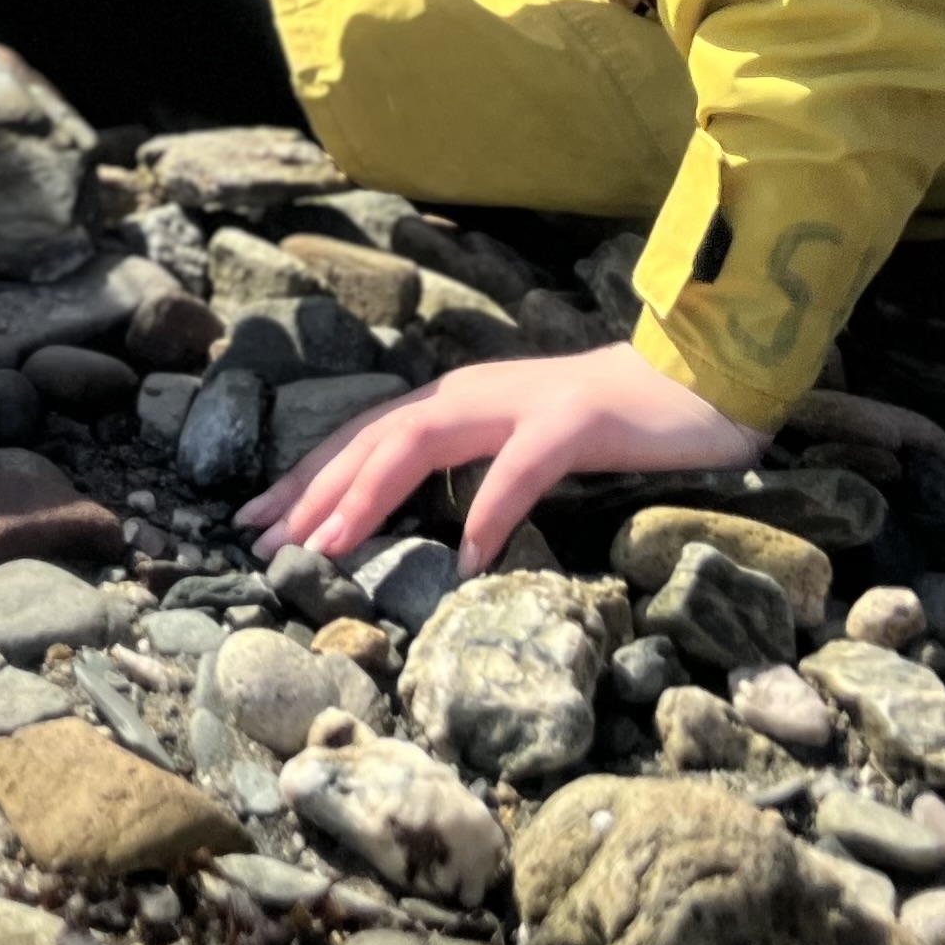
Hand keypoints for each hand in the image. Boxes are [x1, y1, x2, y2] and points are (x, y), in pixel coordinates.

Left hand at [234, 341, 766, 575]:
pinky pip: (518, 469)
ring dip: (367, 493)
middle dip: (311, 489)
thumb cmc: (603, 425)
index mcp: (454, 400)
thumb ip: (465, 467)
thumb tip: (411, 524)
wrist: (692, 384)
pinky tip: (465, 559)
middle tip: (264, 541)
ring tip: (329, 546)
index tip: (252, 522)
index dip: (302, 476)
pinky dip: (486, 511)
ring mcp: (520, 403)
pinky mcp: (573, 422)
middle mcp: (472, 393)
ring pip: (420, 441)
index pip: (359, 436)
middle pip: (371, 437)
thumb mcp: (516, 446)